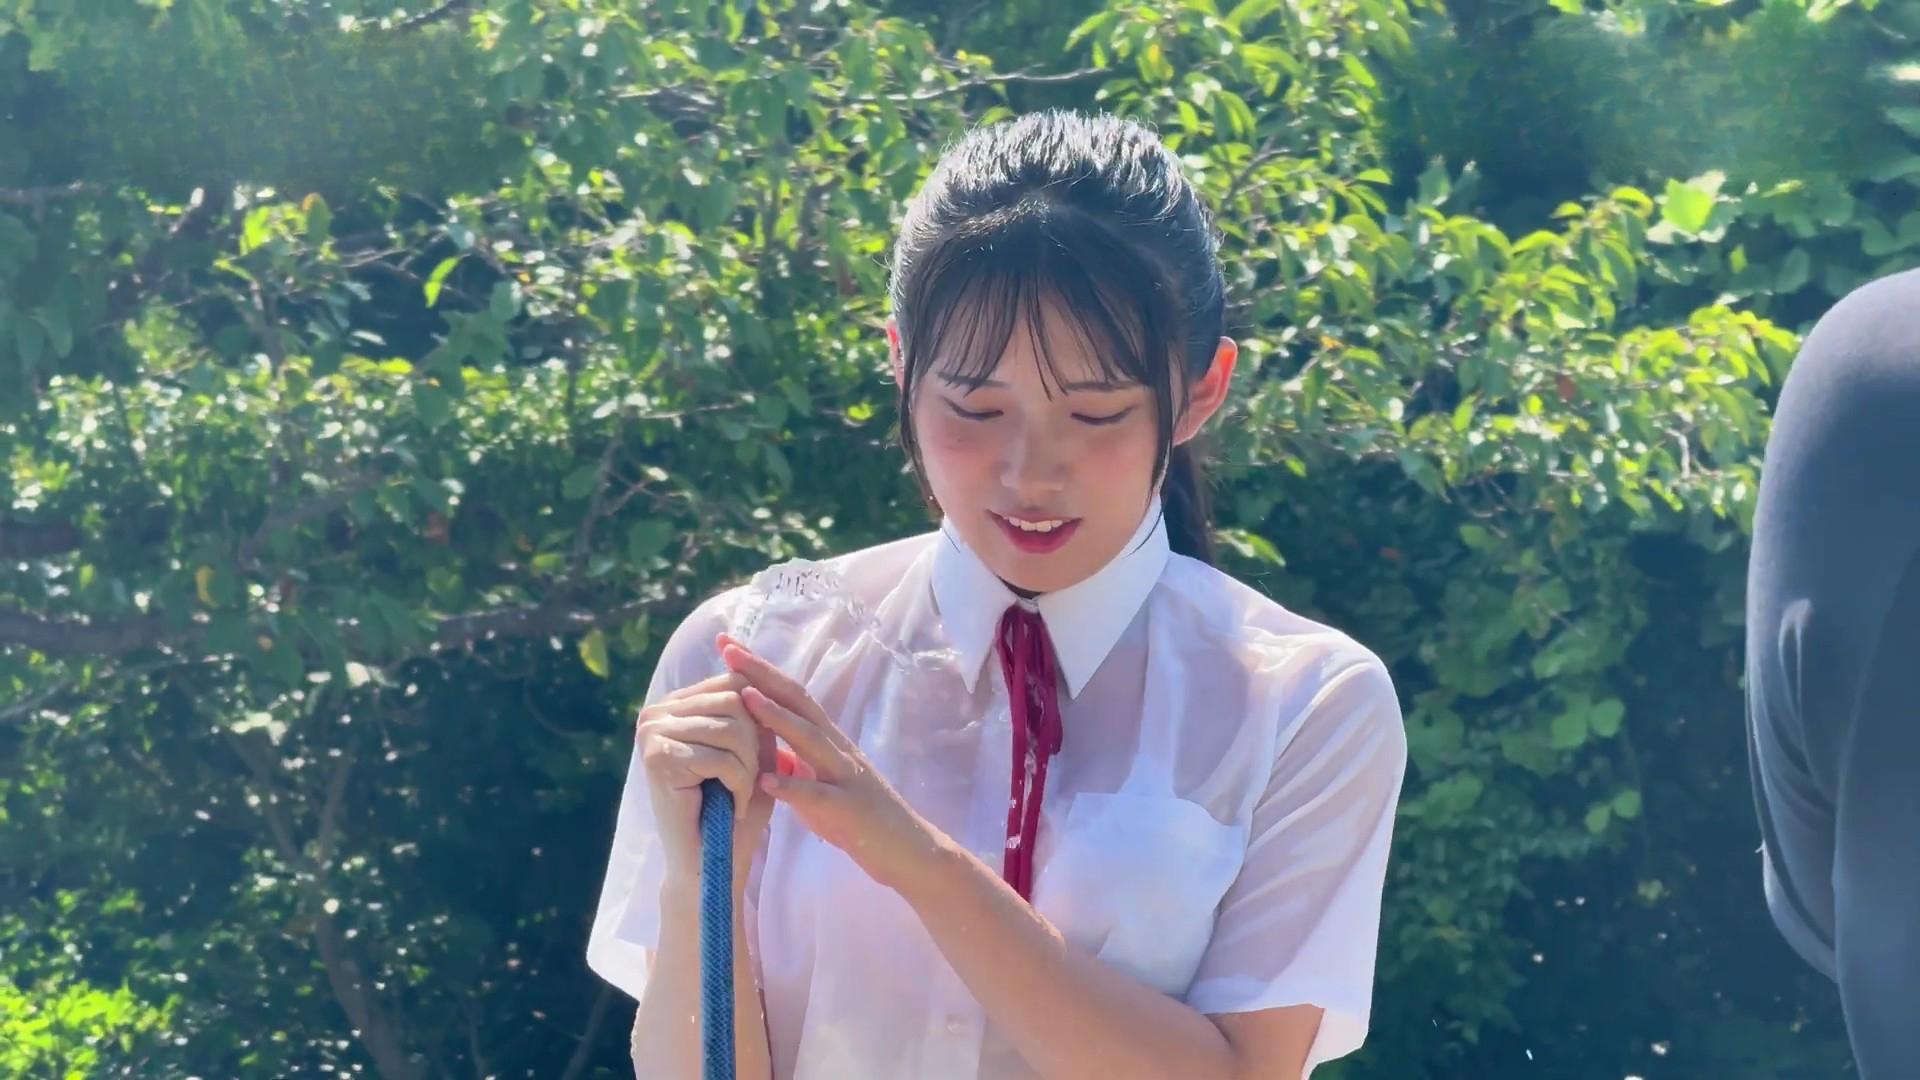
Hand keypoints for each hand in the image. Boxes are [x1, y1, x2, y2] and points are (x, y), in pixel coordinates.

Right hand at [636, 643, 800, 892]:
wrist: (709, 864)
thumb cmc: (732, 809)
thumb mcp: (752, 752)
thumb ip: (756, 714)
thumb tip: (764, 675)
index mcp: (674, 705)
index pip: (733, 681)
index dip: (760, 714)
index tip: (758, 753)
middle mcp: (656, 713)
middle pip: (736, 700)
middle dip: (755, 744)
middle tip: (747, 782)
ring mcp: (652, 734)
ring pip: (732, 728)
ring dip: (749, 768)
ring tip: (738, 795)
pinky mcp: (658, 759)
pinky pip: (722, 757)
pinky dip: (739, 785)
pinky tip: (730, 807)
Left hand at [718, 634, 946, 894]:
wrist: (905, 850)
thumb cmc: (858, 818)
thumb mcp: (819, 784)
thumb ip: (795, 763)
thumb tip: (764, 745)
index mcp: (827, 740)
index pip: (790, 694)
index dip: (759, 669)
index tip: (727, 644)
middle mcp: (837, 748)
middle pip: (799, 701)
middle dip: (762, 674)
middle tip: (728, 648)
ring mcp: (845, 776)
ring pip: (810, 738)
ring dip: (777, 717)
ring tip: (744, 697)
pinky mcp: (849, 810)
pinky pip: (819, 796)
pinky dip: (792, 787)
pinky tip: (766, 781)